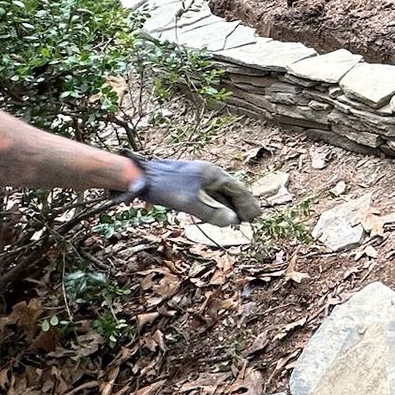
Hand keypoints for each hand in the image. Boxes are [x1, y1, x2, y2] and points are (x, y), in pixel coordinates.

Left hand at [127, 156, 262, 226]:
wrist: (138, 176)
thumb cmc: (164, 187)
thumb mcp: (189, 203)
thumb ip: (212, 213)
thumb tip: (232, 221)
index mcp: (212, 173)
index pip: (237, 189)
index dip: (248, 204)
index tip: (256, 216)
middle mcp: (208, 173)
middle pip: (230, 190)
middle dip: (241, 205)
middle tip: (251, 219)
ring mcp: (197, 177)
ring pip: (219, 193)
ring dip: (229, 206)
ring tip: (238, 219)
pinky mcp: (188, 183)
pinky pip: (209, 195)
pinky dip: (217, 205)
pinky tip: (218, 213)